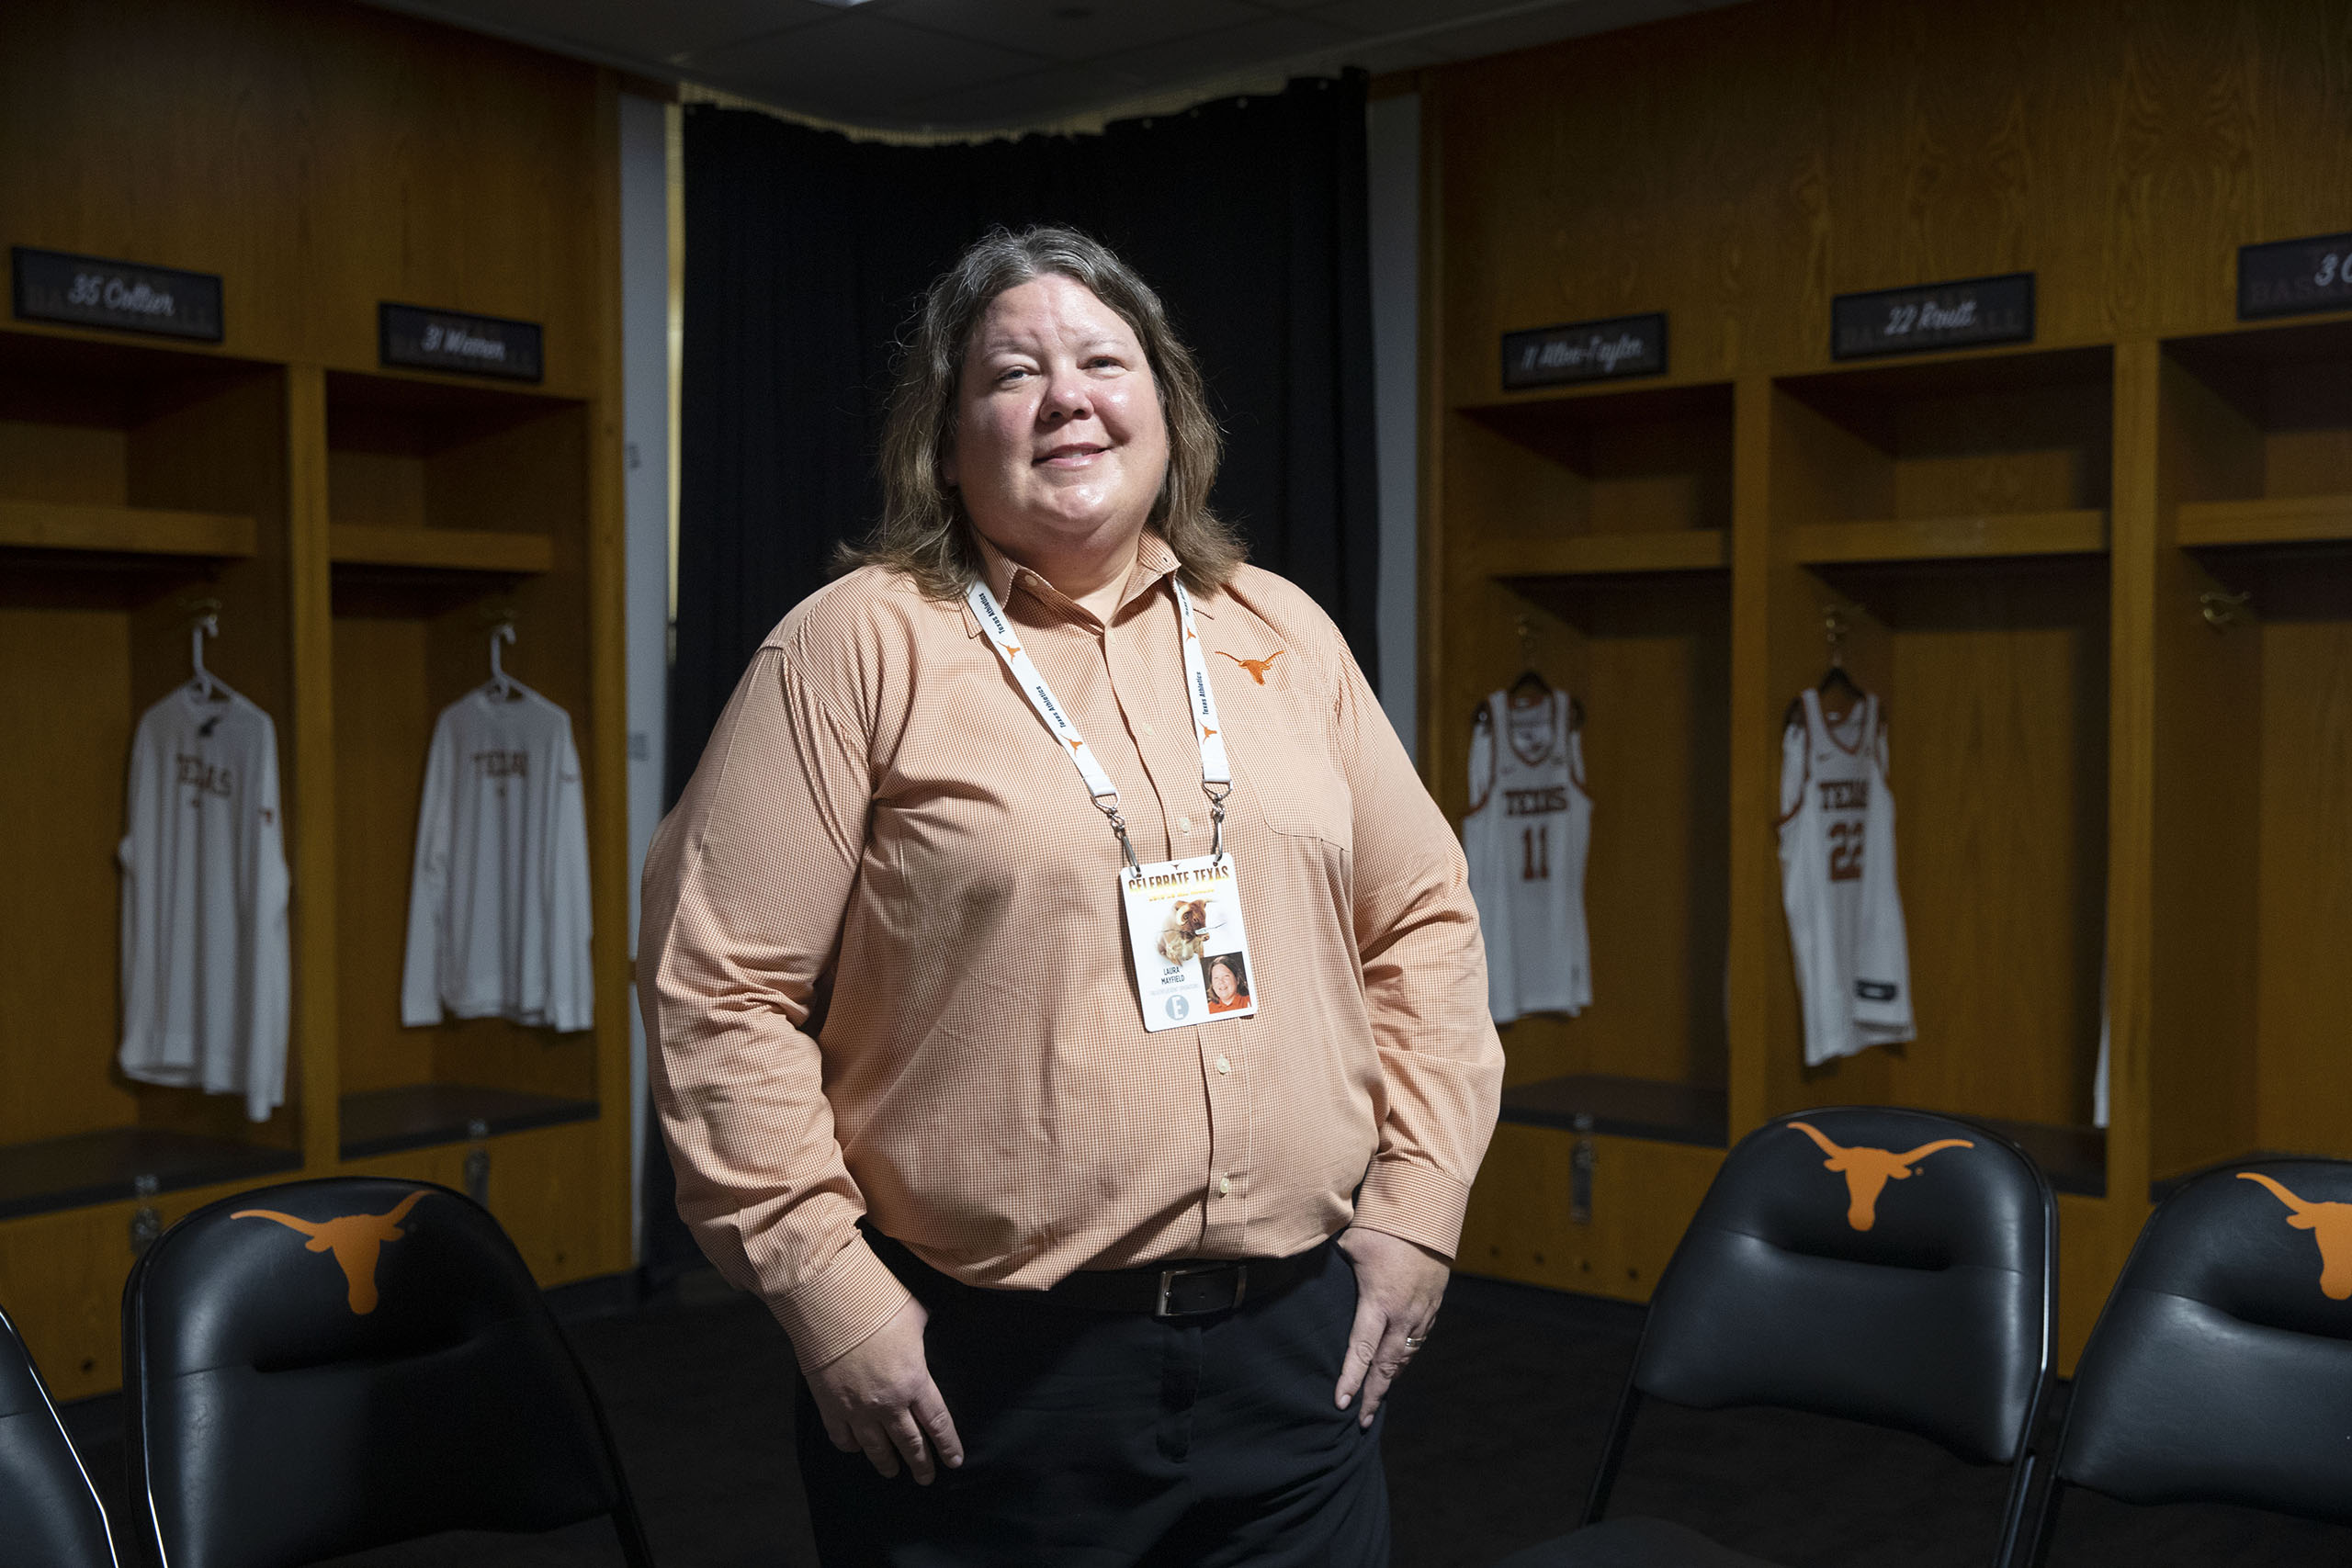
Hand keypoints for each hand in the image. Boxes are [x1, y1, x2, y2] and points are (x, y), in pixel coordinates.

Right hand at [804, 1296, 964, 1483]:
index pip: (938, 1423)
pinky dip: (851, 1446)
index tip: (954, 1461)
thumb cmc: (876, 1300)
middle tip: (926, 1478)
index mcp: (914, 1381)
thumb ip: (924, 1332)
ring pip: (876, 1447)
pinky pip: (842, 1437)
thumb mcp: (915, 1313)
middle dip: (920, 1463)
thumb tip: (928, 1327)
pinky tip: (856, 1448)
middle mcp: (888, 1403)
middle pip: (909, 1443)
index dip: (947, 1445)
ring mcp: (856, 1408)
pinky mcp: (829, 1405)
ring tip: (893, 1472)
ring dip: (887, 1462)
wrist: (827, 1300)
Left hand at [1334, 1226, 1448, 1429]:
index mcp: (1379, 1303)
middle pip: (1387, 1366)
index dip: (1350, 1380)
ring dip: (1390, 1379)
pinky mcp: (1434, 1304)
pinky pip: (1419, 1340)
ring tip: (1377, 1400)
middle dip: (1374, 1395)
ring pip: (1406, 1356)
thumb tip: (1305, 1277)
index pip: (1361, 1351)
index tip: (1340, 1403)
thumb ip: (1332, 1271)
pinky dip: (1406, 1358)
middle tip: (1362, 1420)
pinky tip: (1397, 1365)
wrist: (1428, 1209)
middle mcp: (1404, 1314)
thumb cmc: (1384, 1224)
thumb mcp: (1349, 1246)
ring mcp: (1423, 1311)